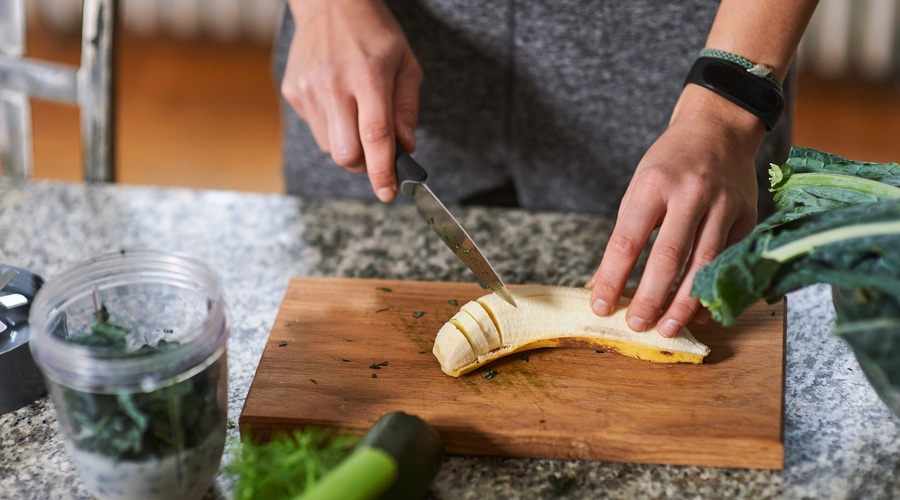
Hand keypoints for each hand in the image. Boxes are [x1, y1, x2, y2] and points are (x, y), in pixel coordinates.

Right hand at [282, 0, 422, 201]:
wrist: (330, 2)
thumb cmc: (375, 33)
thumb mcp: (406, 64)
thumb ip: (407, 109)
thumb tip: (405, 148)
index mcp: (368, 76)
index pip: (375, 137)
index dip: (383, 172)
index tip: (388, 194)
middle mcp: (334, 84)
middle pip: (346, 154)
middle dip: (364, 164)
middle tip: (377, 153)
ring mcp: (309, 89)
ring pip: (330, 146)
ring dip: (349, 144)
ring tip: (356, 114)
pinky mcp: (293, 91)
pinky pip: (316, 128)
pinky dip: (332, 127)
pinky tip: (338, 100)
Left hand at [587, 84, 765, 336]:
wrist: (718, 129)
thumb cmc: (669, 164)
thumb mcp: (638, 189)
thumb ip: (623, 238)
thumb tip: (600, 285)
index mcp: (652, 184)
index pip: (627, 240)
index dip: (613, 277)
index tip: (600, 305)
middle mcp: (690, 193)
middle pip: (669, 256)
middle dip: (652, 297)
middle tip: (636, 325)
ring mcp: (722, 205)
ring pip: (705, 264)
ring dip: (685, 302)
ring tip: (667, 328)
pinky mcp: (747, 216)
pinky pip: (729, 261)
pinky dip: (712, 290)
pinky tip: (698, 312)